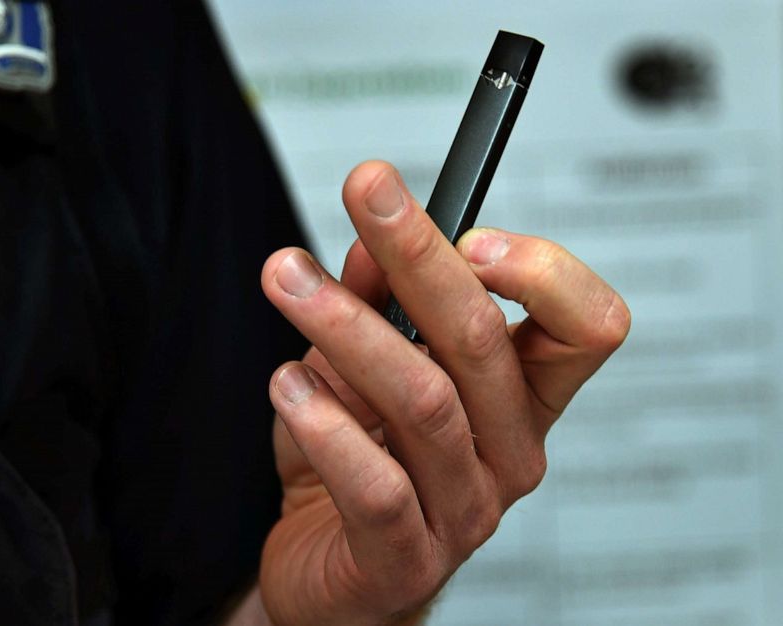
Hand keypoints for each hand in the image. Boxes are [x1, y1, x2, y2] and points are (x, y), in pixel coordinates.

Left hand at [256, 161, 629, 624]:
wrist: (323, 567)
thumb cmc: (356, 464)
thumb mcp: (362, 369)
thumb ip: (375, 306)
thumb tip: (371, 240)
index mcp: (520, 400)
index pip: (587, 326)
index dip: (541, 269)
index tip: (467, 224)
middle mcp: (509, 453)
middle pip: (485, 340)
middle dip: (418, 254)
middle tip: (365, 189)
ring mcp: (464, 510)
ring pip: (424, 401)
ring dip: (347, 328)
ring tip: (287, 280)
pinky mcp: (405, 559)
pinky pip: (375, 486)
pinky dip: (325, 426)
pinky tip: (287, 384)